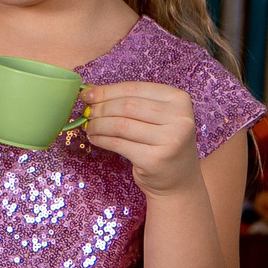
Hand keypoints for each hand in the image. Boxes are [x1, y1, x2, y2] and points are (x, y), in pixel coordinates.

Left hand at [80, 79, 204, 193]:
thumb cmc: (161, 141)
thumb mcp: (154, 116)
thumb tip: (90, 90)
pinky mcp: (155, 159)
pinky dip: (101, 139)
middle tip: (86, 113)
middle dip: (100, 108)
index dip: (106, 91)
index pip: (134, 88)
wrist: (178, 178)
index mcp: (179, 99)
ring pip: (120, 125)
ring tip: (88, 127)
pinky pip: (118, 144)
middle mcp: (180, 118)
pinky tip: (95, 138)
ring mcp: (170, 140)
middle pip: (127, 106)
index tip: (86, 94)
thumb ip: (128, 100)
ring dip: (97, 125)